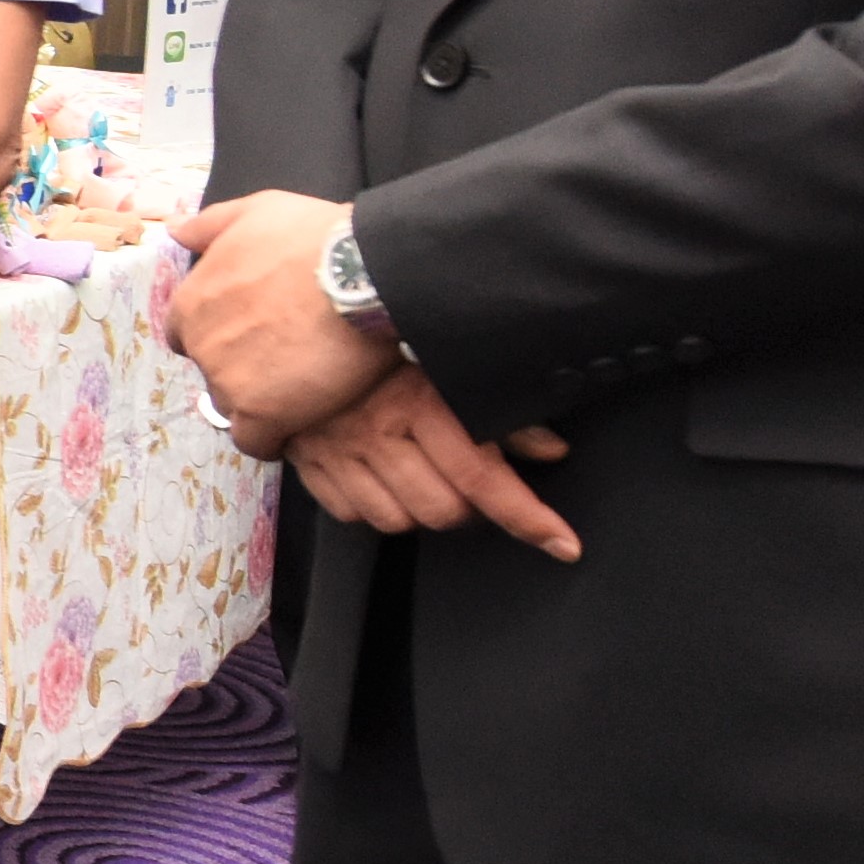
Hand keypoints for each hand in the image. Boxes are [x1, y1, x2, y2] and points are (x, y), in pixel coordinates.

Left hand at [167, 190, 402, 448]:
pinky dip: (271, 439)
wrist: (362, 275)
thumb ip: (209, 226)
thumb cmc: (312, 237)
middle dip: (240, 367)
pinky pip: (254, 442)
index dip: (216, 335)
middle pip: (211, 370)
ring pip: (232, 405)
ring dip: (258, 400)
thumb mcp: (255, 212)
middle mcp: (201, 344)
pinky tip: (295, 427)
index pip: (184, 333)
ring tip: (299, 387)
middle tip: (284, 357)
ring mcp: (228, 381)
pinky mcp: (262, 414)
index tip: (249, 334)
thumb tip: (174, 230)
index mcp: (192, 300)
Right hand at [283, 367, 581, 561]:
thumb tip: (552, 449)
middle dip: (470, 510)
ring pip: (398, 521)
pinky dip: (375, 507)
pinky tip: (387, 481)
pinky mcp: (310, 463)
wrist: (301, 319)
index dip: (527, 517)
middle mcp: (379, 429)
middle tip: (475, 487)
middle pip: (443, 510)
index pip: (482, 475)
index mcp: (420, 399)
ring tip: (430, 481)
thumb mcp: (449, 367)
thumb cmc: (385, 340)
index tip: (562, 544)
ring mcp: (340, 450)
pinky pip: (351, 514)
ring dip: (422, 510)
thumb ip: (502, 413)